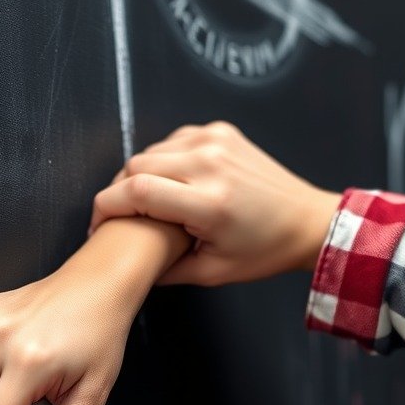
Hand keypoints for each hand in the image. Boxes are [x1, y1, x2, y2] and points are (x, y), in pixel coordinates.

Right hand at [89, 122, 340, 285]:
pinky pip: (170, 141)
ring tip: (148, 203)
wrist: (305, 221)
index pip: (136, 192)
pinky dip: (161, 161)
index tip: (99, 225)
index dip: (106, 208)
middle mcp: (211, 164)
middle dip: (119, 193)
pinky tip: (171, 182)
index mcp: (209, 203)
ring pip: (149, 151)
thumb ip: (161, 267)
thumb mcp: (209, 273)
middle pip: (136, 167)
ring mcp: (216, 141)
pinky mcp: (219, 130)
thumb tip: (124, 258)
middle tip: (122, 218)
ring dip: (139, 177)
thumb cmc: (262, 250)